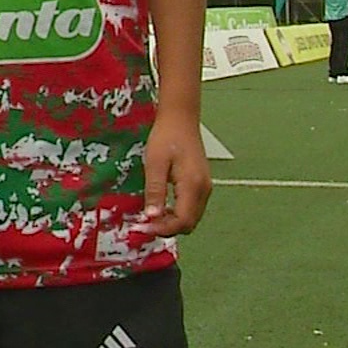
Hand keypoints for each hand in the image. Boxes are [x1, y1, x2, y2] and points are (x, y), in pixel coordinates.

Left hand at [134, 113, 210, 236]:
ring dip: (172, 222)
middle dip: (167, 229)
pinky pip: (192, 208)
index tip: (142, 228)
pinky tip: (162, 207)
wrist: (180, 118)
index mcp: (193, 185)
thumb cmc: (167, 137)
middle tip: (144, 225)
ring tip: (150, 217)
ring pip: (191, 218)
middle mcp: (203, 190)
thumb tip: (151, 217)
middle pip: (189, 224)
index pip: (182, 221)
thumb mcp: (155, 164)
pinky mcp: (202, 184)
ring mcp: (205, 187)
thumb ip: (155, 191)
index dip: (162, 229)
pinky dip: (177, 214)